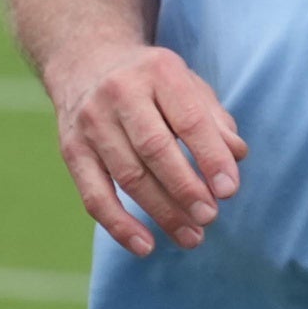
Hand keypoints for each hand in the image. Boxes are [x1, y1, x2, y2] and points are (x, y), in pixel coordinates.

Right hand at [51, 44, 245, 255]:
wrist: (86, 62)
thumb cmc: (151, 82)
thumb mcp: (188, 85)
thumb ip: (214, 120)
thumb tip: (236, 157)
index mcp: (158, 71)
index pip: (188, 119)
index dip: (211, 157)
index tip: (229, 190)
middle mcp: (120, 93)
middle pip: (154, 149)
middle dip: (185, 188)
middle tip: (210, 216)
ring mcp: (91, 122)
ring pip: (127, 176)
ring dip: (161, 212)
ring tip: (191, 236)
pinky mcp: (72, 150)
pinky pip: (94, 196)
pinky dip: (119, 226)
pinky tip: (145, 246)